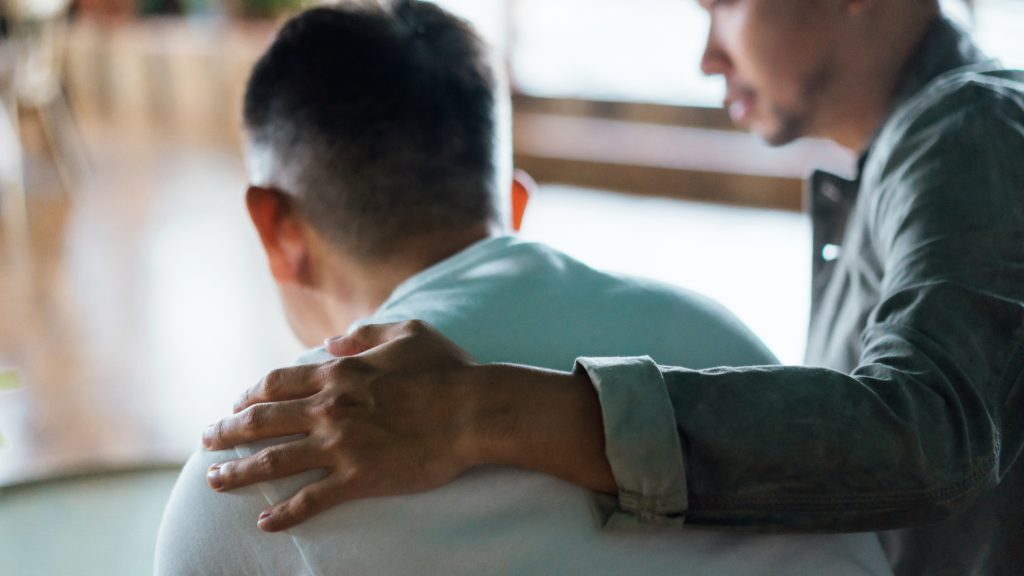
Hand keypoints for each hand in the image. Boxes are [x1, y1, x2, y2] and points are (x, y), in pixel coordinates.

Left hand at [202, 320, 481, 530]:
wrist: (474, 412)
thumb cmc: (447, 370)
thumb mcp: (408, 332)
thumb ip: (365, 334)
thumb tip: (332, 341)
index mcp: (339, 373)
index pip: (277, 383)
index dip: (250, 394)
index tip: (236, 404)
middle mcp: (330, 409)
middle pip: (262, 420)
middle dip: (227, 431)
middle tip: (206, 441)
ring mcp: (341, 446)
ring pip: (274, 461)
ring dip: (238, 472)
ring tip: (214, 481)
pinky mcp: (359, 478)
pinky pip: (311, 499)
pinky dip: (284, 513)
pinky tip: (264, 522)